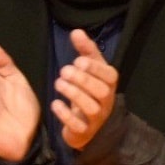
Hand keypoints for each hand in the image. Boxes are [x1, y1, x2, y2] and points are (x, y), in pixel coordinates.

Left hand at [51, 29, 119, 149]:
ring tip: (58, 83)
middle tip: (63, 71)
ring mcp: (97, 119)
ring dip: (74, 94)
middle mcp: (106, 102)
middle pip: (101, 91)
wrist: (89, 126)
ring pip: (91, 108)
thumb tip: (77, 31)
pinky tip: (55, 104)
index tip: (78, 60)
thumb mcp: (90, 70)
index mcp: (109, 85)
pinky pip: (78, 126)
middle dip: (82, 79)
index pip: (110, 76)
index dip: (95, 68)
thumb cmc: (89, 92)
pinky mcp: (84, 132)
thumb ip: (85, 51)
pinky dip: (66, 115)